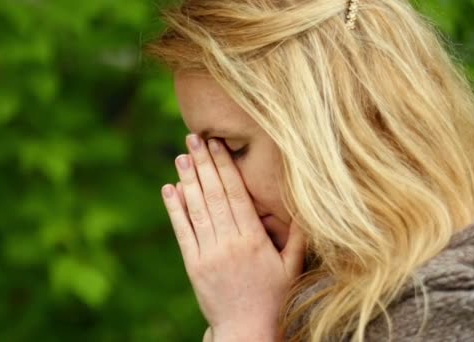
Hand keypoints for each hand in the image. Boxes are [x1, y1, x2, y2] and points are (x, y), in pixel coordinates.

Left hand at [161, 134, 305, 340]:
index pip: (236, 194)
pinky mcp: (193, 265)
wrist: (246, 331)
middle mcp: (228, 242)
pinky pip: (182, 232)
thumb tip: (303, 206)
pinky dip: (175, 209)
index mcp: (253, 239)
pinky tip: (170, 189)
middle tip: (193, 138)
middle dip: (204, 164)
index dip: (225, 167)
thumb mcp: (292, 268)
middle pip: (214, 195)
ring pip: (196, 209)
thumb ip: (297, 236)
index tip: (217, 145)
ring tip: (182, 156)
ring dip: (188, 180)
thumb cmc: (273, 299)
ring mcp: (208, 253)